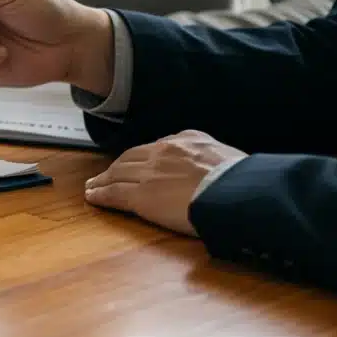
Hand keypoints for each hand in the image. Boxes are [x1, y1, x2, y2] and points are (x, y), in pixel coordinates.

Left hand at [84, 130, 247, 236]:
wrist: (236, 193)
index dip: (142, 157)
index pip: (157, 147)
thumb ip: (213, 156)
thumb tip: (215, 165)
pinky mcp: (142, 195)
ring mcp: (150, 173)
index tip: (136, 163)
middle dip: (117, 166)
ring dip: (103, 179)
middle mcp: (164, 152)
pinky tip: (93, 197)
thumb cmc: (243, 181)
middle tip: (105, 174)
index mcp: (188, 140)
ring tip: (93, 185)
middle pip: (132, 157)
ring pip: (118, 173)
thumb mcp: (230, 155)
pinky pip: (115, 193)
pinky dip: (101, 194)